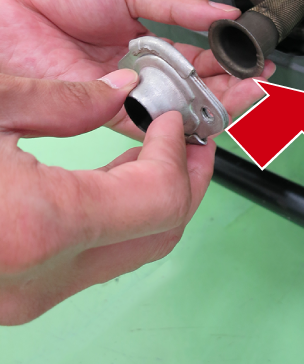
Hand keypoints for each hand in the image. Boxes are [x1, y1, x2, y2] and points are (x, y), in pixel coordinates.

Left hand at [0, 0, 274, 137]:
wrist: (7, 7)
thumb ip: (178, 5)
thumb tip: (221, 14)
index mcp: (145, 37)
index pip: (196, 56)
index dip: (227, 58)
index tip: (253, 57)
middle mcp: (138, 69)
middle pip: (193, 85)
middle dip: (231, 83)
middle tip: (261, 81)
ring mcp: (123, 91)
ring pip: (178, 105)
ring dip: (215, 102)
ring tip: (249, 94)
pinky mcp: (104, 110)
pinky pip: (148, 120)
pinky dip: (178, 119)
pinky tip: (205, 112)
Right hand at [0, 70, 219, 324]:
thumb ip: (66, 101)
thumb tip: (120, 92)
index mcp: (41, 225)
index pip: (160, 197)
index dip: (178, 152)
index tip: (173, 122)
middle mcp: (43, 276)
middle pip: (162, 233)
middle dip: (191, 178)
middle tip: (195, 139)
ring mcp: (33, 293)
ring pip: (135, 249)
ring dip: (160, 195)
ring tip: (162, 150)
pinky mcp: (25, 291)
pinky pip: (100, 255)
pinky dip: (125, 213)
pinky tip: (119, 175)